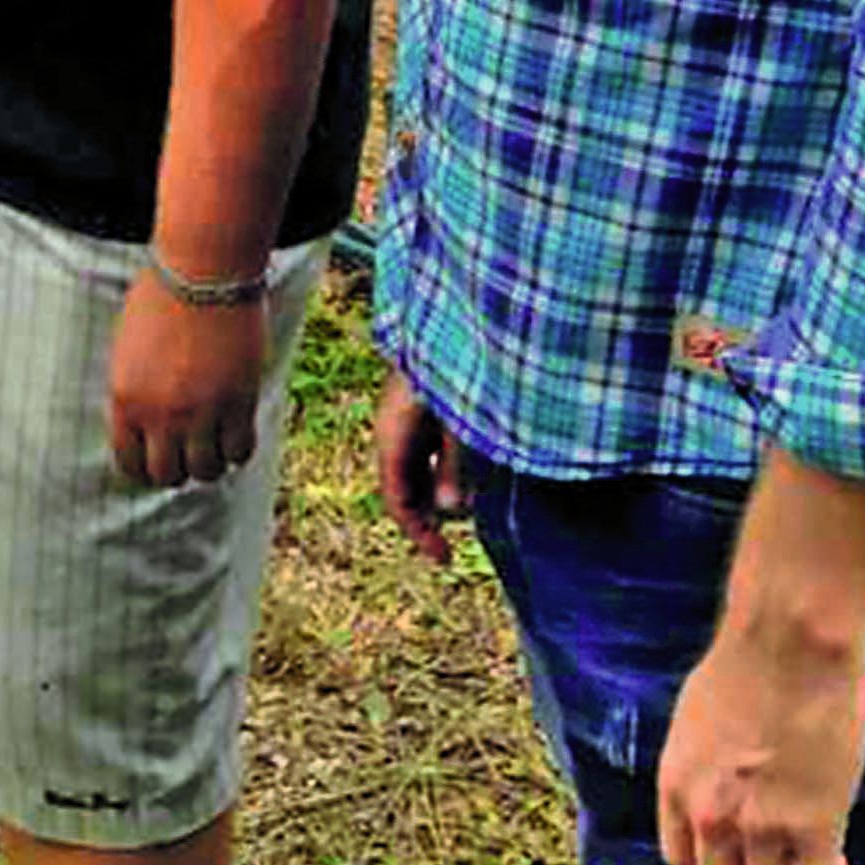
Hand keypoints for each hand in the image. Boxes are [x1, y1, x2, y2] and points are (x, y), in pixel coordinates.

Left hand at [108, 271, 265, 487]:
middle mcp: (160, 414)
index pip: (130, 464)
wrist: (202, 270)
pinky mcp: (237, 402)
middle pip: (167, 475)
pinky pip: (239, 451)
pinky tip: (236, 433)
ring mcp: (201, 411)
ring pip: (206, 471)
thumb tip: (146, 425)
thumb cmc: (162, 297)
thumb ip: (134, 391)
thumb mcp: (128, 349)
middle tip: (188, 452)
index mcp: (124, 400)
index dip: (145, 468)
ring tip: (215, 445)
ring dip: (210, 463)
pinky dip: (238, 451)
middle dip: (177, 469)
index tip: (158, 460)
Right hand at [374, 371, 470, 562]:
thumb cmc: (461, 358)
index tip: (445, 558)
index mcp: (393, 431)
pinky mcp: (422, 399)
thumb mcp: (463, 417)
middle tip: (457, 536)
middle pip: (404, 485)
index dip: (419, 534)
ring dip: (438, 489)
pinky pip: (426, 445)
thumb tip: (449, 510)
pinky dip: (443, 465)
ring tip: (471, 500)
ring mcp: (407, 411)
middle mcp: (394, 424)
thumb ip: (455, 465)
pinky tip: (468, 469)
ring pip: (415, 466)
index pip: (397, 499)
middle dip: (429, 514)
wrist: (463, 305)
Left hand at [656, 624, 864, 864]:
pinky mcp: (812, 826)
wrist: (790, 634)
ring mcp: (759, 826)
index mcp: (676, 785)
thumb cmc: (751, 658)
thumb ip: (702, 766)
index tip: (740, 862)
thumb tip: (718, 789)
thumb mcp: (698, 720)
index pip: (681, 862)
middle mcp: (709, 815)